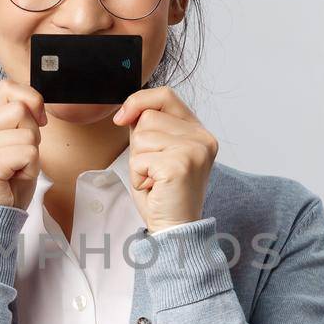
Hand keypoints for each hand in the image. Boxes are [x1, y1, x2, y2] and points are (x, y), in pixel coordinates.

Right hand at [0, 78, 47, 209]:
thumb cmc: (2, 190)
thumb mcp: (12, 148)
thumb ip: (19, 123)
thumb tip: (36, 104)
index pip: (6, 88)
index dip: (30, 99)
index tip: (38, 121)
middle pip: (20, 108)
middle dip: (33, 133)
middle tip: (20, 157)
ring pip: (27, 133)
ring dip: (31, 155)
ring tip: (15, 171)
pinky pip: (27, 152)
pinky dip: (30, 168)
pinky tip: (13, 179)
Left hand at [111, 86, 217, 232]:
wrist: (174, 228)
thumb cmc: (163, 193)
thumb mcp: (156, 152)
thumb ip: (148, 127)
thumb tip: (127, 109)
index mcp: (199, 131)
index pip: (166, 95)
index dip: (139, 101)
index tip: (121, 118)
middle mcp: (202, 138)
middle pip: (148, 116)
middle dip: (139, 144)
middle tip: (152, 168)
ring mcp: (194, 150)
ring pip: (141, 137)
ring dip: (137, 161)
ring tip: (154, 178)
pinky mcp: (180, 165)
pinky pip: (139, 158)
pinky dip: (138, 175)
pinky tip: (154, 187)